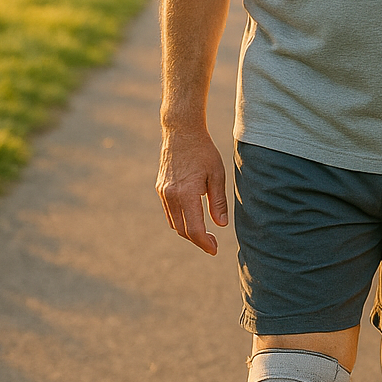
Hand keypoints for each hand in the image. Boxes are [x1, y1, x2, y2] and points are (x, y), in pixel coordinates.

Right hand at [156, 127, 227, 255]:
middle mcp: (171, 195)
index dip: (205, 243)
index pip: (194, 229)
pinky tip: (193, 218)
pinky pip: (169, 212)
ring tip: (204, 234)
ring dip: (188, 232)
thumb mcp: (217, 174)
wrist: (181, 132)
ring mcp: (163, 192)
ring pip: (174, 223)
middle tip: (212, 244)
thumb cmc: (203, 152)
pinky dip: (180, 220)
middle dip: (198, 240)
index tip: (214, 249)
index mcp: (187, 193)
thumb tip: (221, 225)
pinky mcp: (161, 188)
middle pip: (182, 230)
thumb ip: (218, 201)